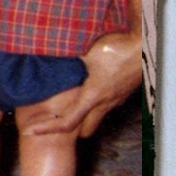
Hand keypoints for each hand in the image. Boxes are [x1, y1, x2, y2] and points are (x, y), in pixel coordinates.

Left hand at [23, 31, 142, 137]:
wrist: (145, 44)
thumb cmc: (116, 47)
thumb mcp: (86, 51)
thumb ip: (67, 57)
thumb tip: (45, 54)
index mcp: (92, 96)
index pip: (66, 123)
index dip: (47, 129)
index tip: (31, 130)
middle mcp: (105, 103)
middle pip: (85, 131)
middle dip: (70, 130)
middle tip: (55, 119)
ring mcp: (117, 99)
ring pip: (98, 117)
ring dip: (85, 116)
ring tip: (71, 103)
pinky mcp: (124, 93)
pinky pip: (108, 106)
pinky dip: (97, 104)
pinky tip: (93, 87)